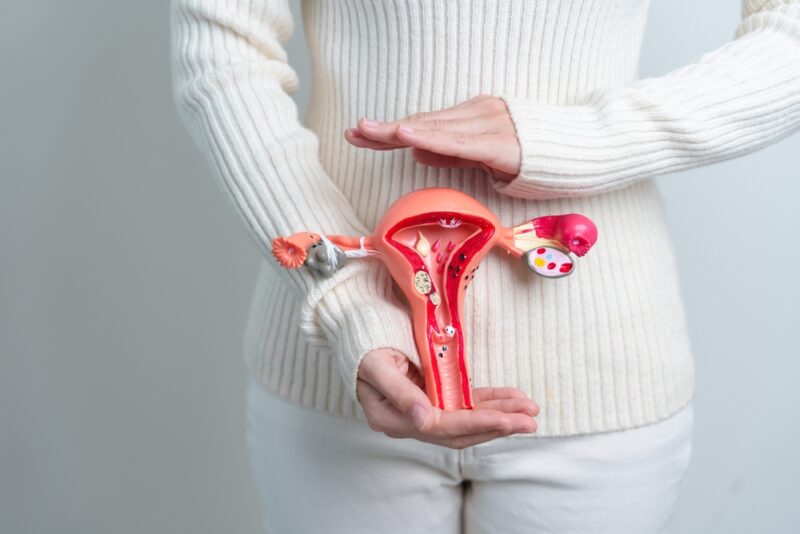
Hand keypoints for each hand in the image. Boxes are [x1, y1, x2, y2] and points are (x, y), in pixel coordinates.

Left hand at [344, 94, 520, 181]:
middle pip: (424, 123)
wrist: (577, 153)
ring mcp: (489, 124)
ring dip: (399, 130)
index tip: (361, 134)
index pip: (424, 124)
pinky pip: (459, 142)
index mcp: (471, 117)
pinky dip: (431, 138)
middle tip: (354, 133)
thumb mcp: (483, 157)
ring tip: (368, 132)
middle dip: (386, 130)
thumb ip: (451, 153)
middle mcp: (477, 114)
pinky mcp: (499, 142)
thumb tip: (415, 152)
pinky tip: (407, 134)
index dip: (391, 130)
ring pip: (436, 129)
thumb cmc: (532, 157)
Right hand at [356, 348, 538, 448]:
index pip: (441, 427)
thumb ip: (400, 394)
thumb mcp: (377, 366)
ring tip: (530, 410)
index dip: (476, 424)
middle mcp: (410, 421)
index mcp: (393, 418)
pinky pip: (464, 405)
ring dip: (499, 415)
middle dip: (497, 425)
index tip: (506, 420)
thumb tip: (424, 422)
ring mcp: (422, 412)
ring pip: (466, 420)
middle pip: (459, 431)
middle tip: (531, 419)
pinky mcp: (432, 399)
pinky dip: (488, 403)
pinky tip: (511, 400)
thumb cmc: (363, 346)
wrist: (356, 333)